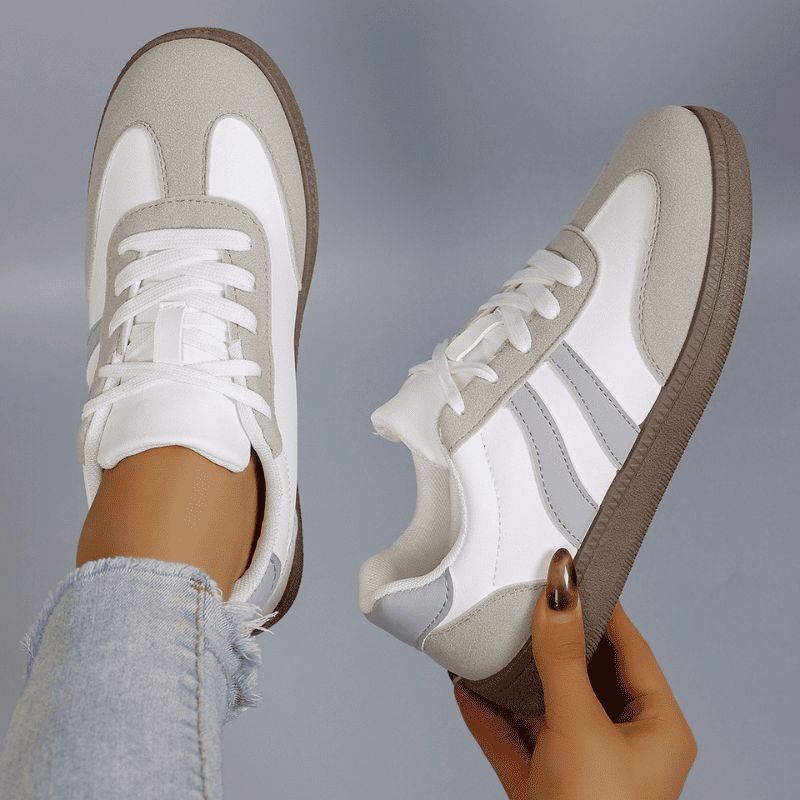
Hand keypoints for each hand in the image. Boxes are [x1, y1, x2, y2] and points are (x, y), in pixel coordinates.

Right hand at [452, 548, 696, 798]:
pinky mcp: (543, 789)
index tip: (570, 570)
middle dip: (547, 640)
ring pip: (543, 707)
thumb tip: (560, 590)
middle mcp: (620, 745)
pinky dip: (489, 715)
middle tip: (521, 597)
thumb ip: (563, 657)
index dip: (599, 606)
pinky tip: (464, 686)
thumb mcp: (580, 724)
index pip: (628, 648)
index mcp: (654, 727)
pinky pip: (514, 740)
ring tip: (485, 636)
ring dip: (511, 677)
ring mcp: (579, 767)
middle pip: (582, 674)